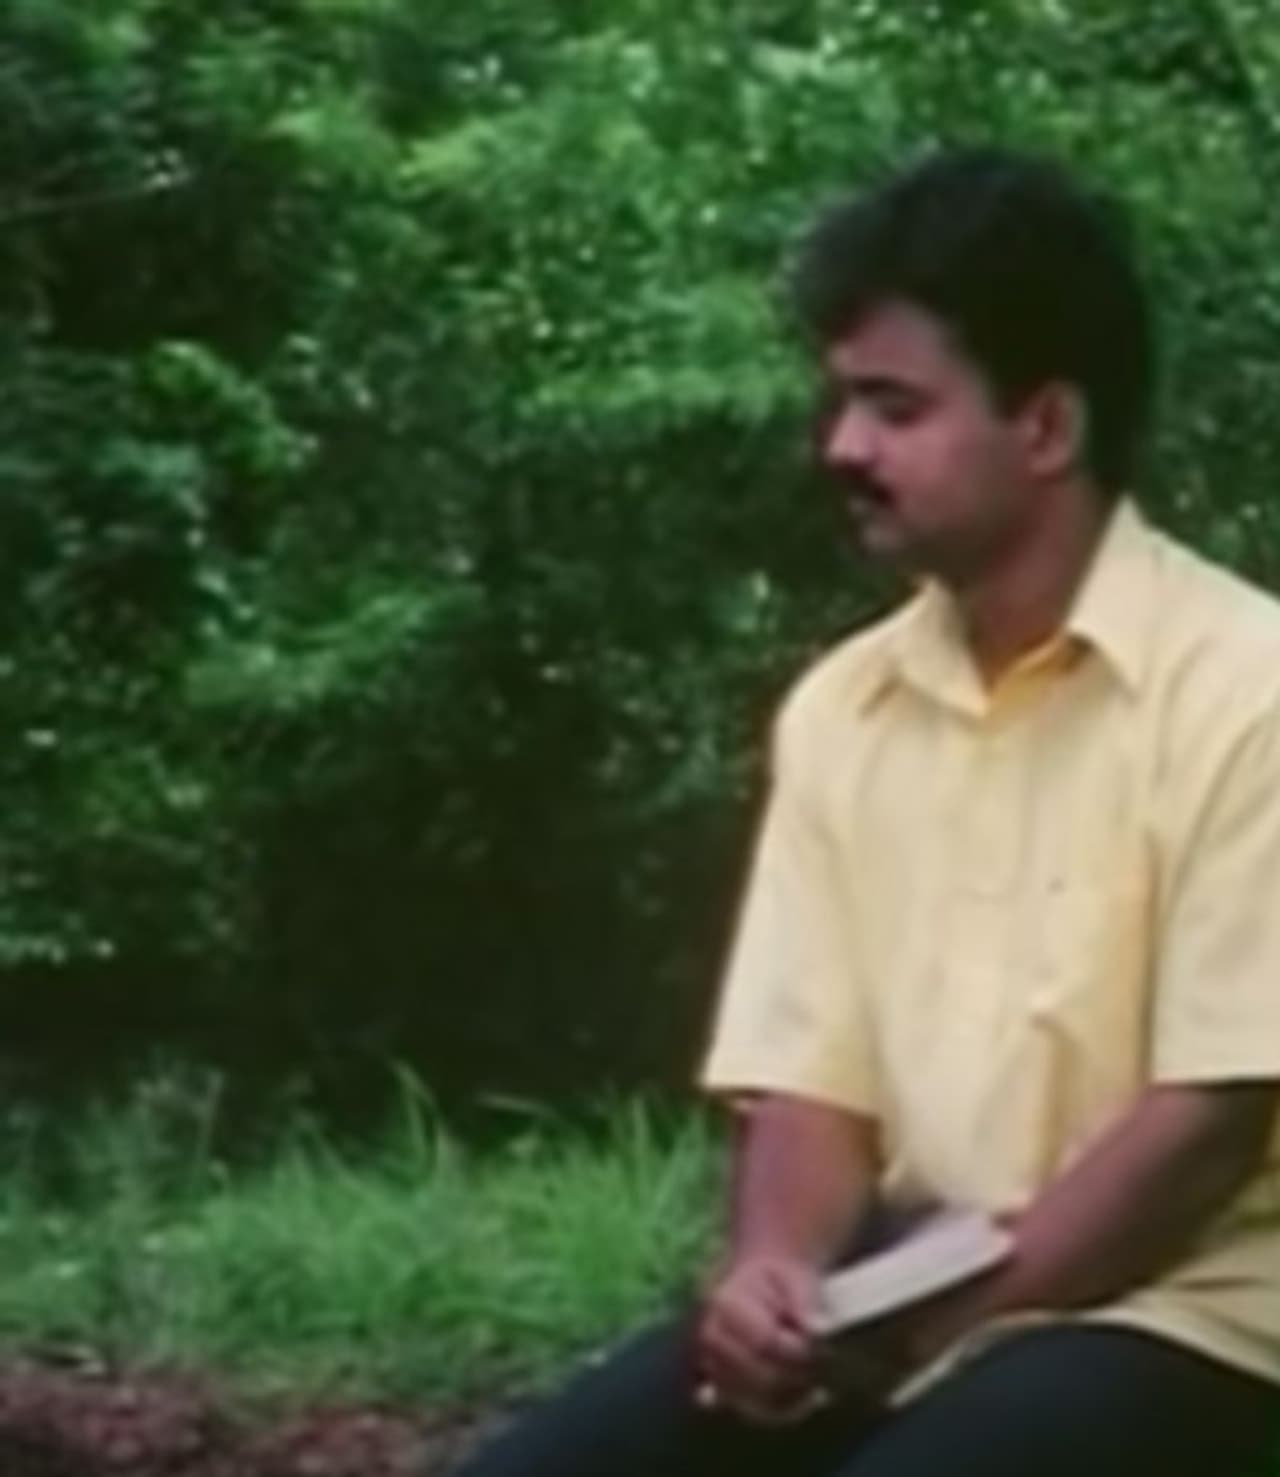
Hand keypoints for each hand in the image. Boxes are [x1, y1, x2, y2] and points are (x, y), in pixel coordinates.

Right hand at [695, 1255, 826, 1423]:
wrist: (762, 1284)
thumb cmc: (782, 1280)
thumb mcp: (797, 1278)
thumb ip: (806, 1302)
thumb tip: (818, 1328)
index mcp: (725, 1303)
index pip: (765, 1343)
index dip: (797, 1350)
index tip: (819, 1344)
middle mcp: (711, 1336)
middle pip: (762, 1377)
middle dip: (798, 1374)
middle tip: (822, 1360)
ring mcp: (712, 1364)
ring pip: (759, 1401)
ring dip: (794, 1396)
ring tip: (817, 1379)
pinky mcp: (720, 1386)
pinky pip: (754, 1411)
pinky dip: (783, 1410)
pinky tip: (805, 1397)